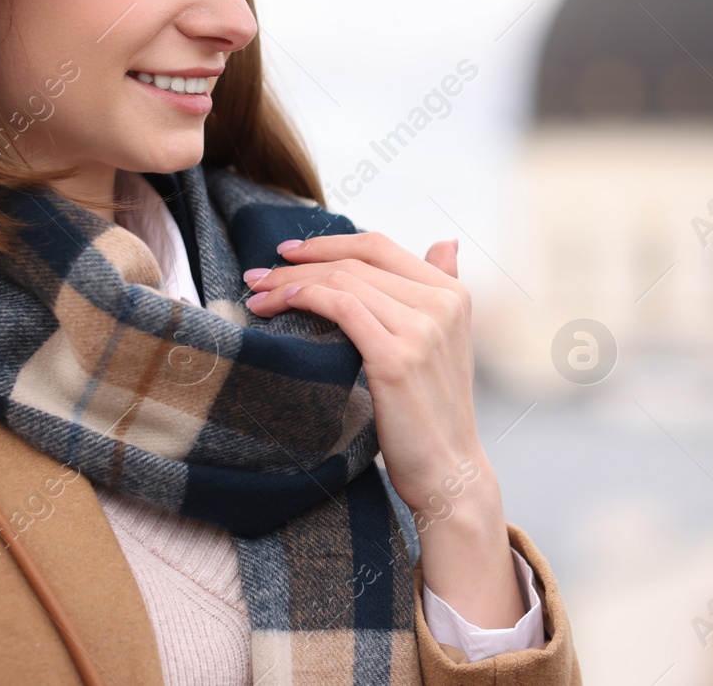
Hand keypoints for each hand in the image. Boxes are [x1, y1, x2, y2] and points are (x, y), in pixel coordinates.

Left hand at [244, 232, 527, 628]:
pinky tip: (284, 306)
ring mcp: (422, 329)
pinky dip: (308, 299)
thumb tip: (443, 243)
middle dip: (298, 265)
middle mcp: (443, 304)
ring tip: (258, 297)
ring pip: (343, 283)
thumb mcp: (446, 341)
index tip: (289, 252)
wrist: (448, 470)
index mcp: (453, 293)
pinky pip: (342, 308)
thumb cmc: (433, 412)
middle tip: (258, 276)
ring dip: (291, 284)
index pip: (380, 246)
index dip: (329, 243)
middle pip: (355, 263)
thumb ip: (440, 289)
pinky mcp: (397, 357)